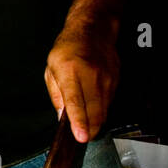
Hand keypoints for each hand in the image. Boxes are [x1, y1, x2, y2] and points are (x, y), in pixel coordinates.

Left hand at [44, 18, 119, 143]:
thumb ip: (56, 95)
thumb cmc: (67, 49)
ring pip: (104, 109)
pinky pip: (109, 102)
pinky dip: (101, 109)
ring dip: (96, 121)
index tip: (81, 137)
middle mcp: (90, 75)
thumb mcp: (51, 69)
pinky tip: (94, 108)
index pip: (75, 102)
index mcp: (69, 71)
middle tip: (84, 138)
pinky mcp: (116, 79)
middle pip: (94, 111)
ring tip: (88, 125)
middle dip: (90, 129)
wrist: (92, 29)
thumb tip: (62, 117)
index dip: (79, 122)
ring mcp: (106, 77)